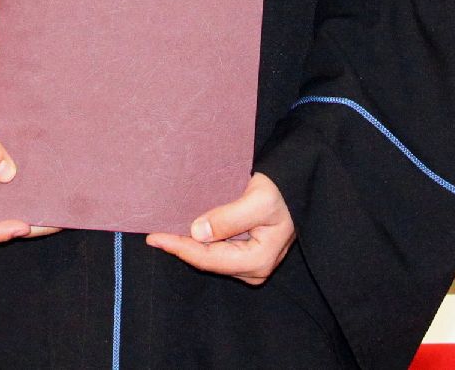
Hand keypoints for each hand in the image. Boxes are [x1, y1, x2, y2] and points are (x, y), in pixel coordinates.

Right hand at [0, 99, 59, 249]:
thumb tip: (6, 174)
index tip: (22, 225)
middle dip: (27, 228)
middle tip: (56, 217)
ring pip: (11, 218)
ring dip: (36, 217)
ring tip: (61, 207)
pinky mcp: (0, 186)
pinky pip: (17, 202)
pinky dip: (35, 201)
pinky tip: (54, 192)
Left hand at [146, 172, 295, 283]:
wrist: (301, 185)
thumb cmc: (283, 190)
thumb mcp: (258, 199)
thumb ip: (229, 218)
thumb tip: (196, 232)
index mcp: (258, 260)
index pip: (208, 258)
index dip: (179, 248)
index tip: (155, 237)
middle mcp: (255, 269)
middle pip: (208, 261)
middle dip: (181, 248)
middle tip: (154, 234)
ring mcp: (253, 264)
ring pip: (211, 257)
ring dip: (189, 245)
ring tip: (165, 232)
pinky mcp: (249, 255)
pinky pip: (218, 251)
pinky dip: (201, 242)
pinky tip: (186, 232)